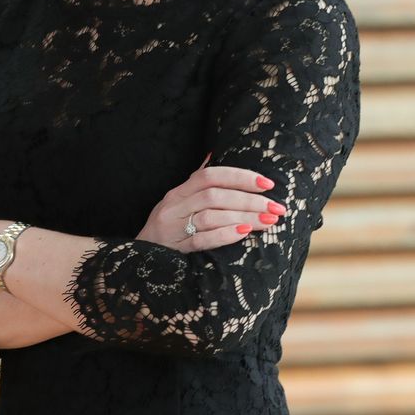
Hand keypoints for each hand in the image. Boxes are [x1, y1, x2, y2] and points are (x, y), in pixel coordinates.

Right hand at [137, 154, 285, 252]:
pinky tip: (244, 233)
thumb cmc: (166, 229)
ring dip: (243, 216)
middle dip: (249, 199)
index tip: (268, 184)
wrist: (138, 260)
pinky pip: (201, 240)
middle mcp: (174, 206)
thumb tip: (212, 154)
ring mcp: (173, 228)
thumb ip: (196, 183)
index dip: (239, 176)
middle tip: (276, 207)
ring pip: (211, 216)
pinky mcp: (174, 250)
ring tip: (269, 222)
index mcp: (178, 193)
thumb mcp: (176, 203)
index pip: (210, 176)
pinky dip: (224, 235)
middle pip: (214, 195)